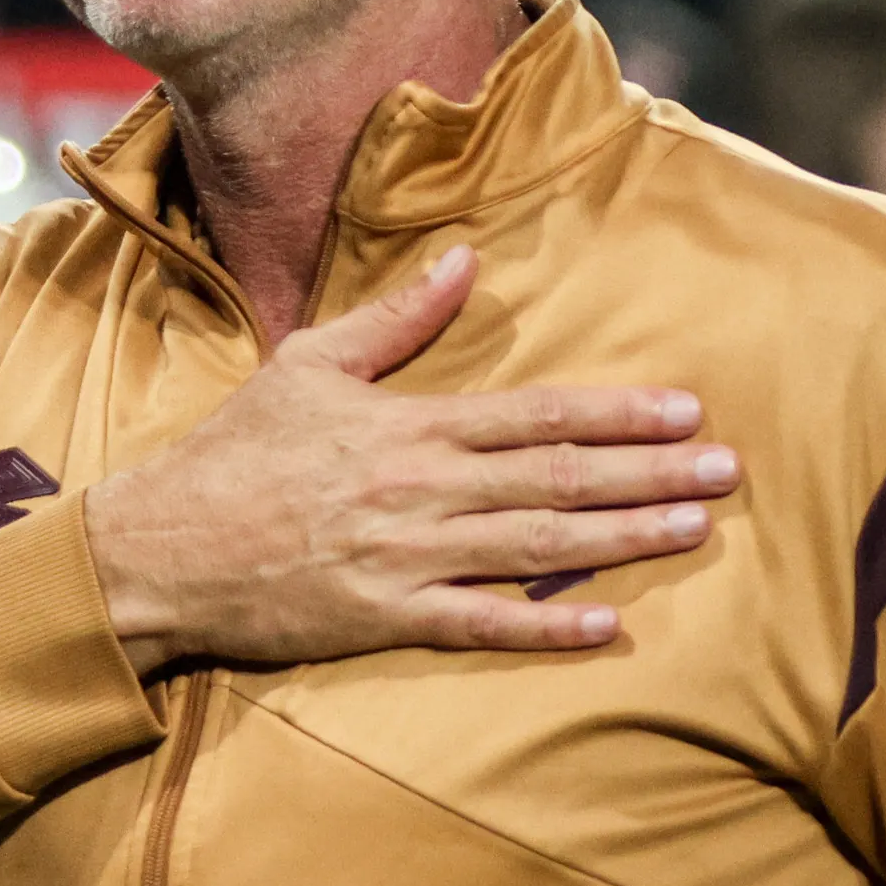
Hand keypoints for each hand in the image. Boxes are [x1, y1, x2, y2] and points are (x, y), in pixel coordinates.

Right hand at [84, 245, 739, 668]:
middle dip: (648, 472)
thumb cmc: (233, 454)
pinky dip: (544, 626)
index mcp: (408, 426)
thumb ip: (395, 317)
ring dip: (621, 538)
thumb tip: (465, 259)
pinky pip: (479, 626)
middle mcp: (419, 489)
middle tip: (727, 469)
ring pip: (535, 547)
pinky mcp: (383, 618)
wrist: (158, 548)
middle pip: (555, 478)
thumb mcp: (309, 365)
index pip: (534, 413)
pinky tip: (608, 625)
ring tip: (693, 528)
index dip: (615, 412)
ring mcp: (406, 558)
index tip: (685, 408)